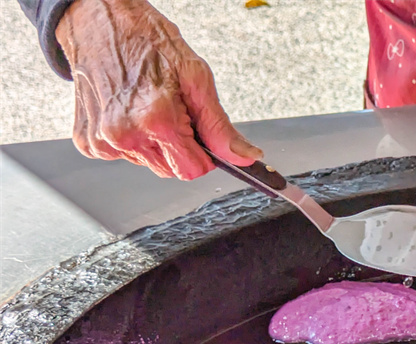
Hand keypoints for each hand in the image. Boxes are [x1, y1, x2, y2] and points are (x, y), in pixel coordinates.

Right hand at [55, 0, 260, 178]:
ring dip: (155, 142)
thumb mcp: (196, 77)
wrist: (100, 19)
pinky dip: (132, 139)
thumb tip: (245, 158)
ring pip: (149, 164)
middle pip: (172, 170)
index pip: (194, 170)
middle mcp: (125, 135)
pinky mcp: (89, 142)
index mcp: (155, 120)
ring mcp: (103, 141)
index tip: (198, 133)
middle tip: (171, 110)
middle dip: (179, 147)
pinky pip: (124, 156)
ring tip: (146, 104)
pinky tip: (128, 110)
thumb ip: (220, 126)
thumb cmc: (146, 40)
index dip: (203, 154)